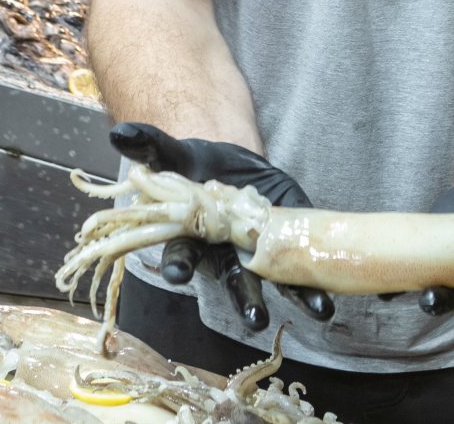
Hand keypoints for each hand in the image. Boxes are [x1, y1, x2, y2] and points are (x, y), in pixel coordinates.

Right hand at [108, 123, 333, 329]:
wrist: (233, 163)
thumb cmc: (197, 166)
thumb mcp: (177, 152)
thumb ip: (152, 146)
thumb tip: (119, 133)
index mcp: (192, 235)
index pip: (180, 253)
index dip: (177, 265)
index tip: (175, 275)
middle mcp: (224, 253)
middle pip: (233, 279)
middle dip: (246, 299)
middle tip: (256, 319)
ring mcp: (258, 251)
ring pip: (274, 279)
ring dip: (296, 295)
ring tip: (319, 311)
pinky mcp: (287, 240)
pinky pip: (301, 267)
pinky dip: (318, 283)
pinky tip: (334, 298)